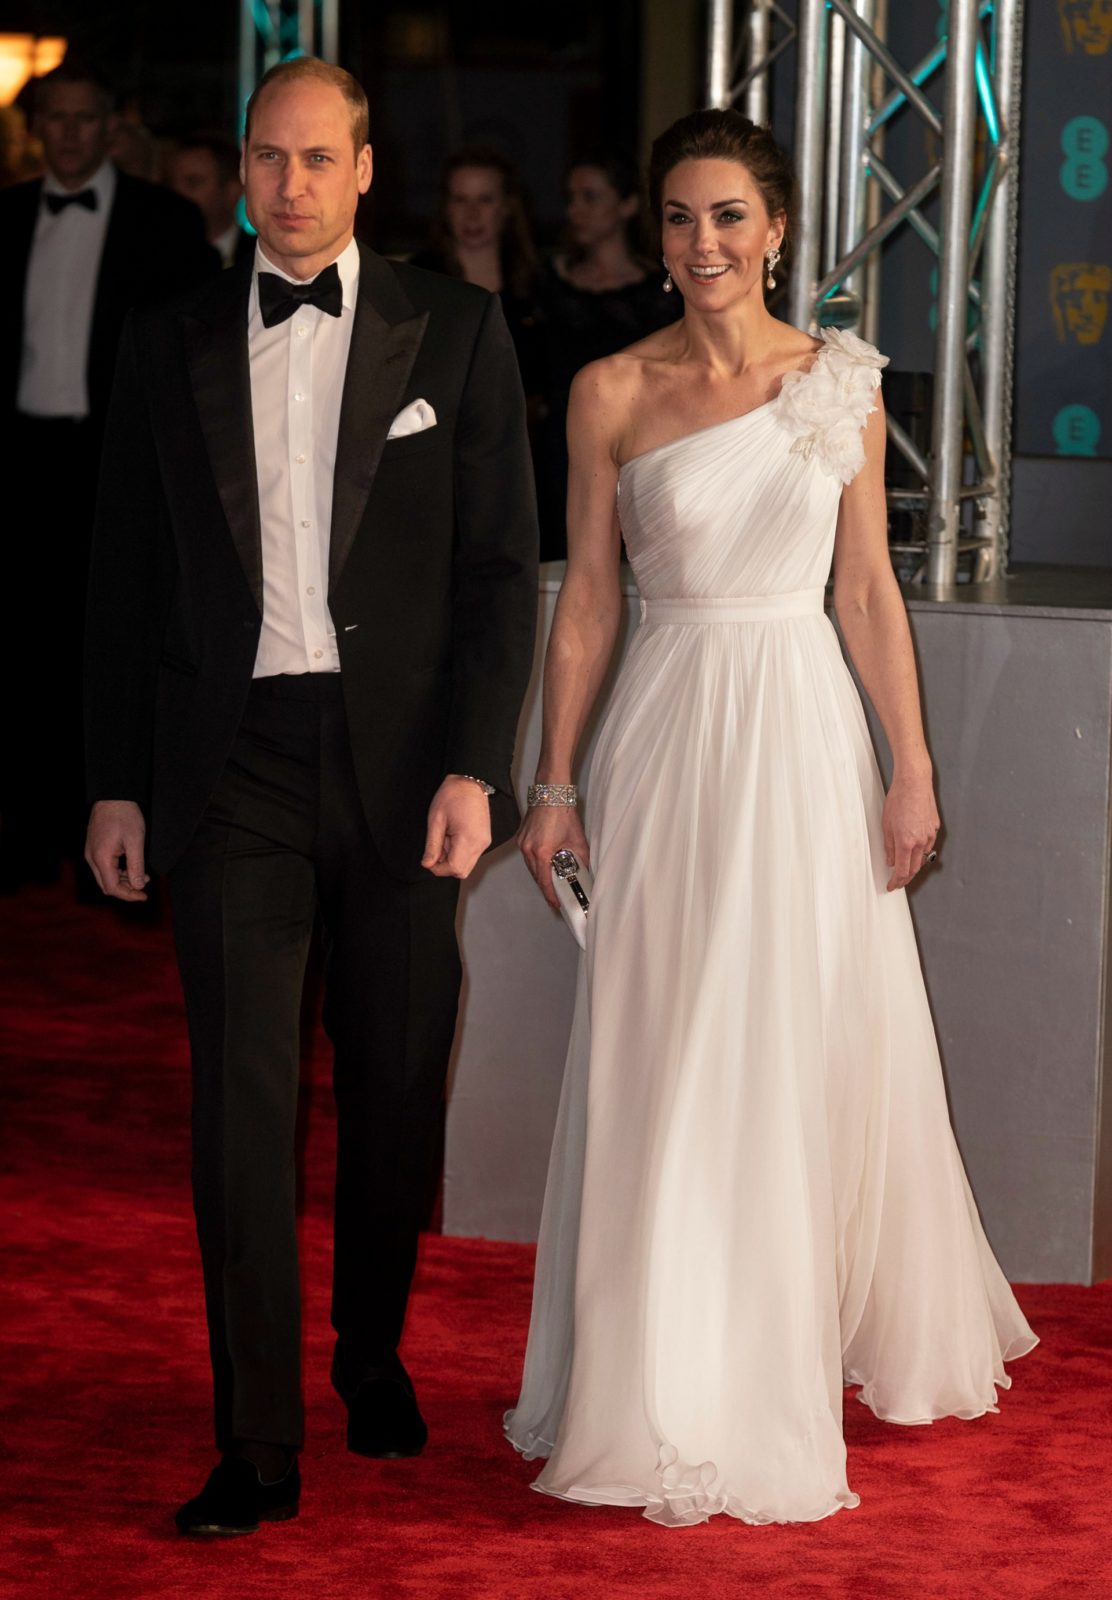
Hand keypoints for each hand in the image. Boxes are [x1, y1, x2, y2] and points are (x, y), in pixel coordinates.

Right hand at [85, 800, 149, 900]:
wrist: (113, 796)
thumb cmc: (125, 816)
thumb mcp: (136, 842)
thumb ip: (136, 866)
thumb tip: (138, 887)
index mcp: (101, 858)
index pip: (112, 888)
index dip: (129, 895)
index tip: (144, 896)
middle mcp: (92, 858)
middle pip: (107, 885)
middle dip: (126, 889)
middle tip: (144, 885)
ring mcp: (91, 853)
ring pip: (105, 877)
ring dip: (123, 880)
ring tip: (142, 875)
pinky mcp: (94, 848)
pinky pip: (104, 867)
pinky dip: (118, 871)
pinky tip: (132, 866)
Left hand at [422, 776, 492, 878]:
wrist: (470, 782)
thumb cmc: (453, 795)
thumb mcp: (435, 820)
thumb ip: (432, 846)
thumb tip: (427, 864)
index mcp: (468, 839)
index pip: (454, 868)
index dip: (439, 869)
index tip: (429, 860)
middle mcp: (480, 844)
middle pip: (462, 871)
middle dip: (446, 865)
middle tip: (436, 848)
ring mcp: (485, 842)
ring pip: (467, 865)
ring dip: (453, 858)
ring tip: (446, 838)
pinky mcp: (485, 839)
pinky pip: (471, 855)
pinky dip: (460, 852)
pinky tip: (454, 836)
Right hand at [519, 804, 589, 910]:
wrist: (551, 793)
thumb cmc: (563, 813)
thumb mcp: (577, 840)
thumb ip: (581, 859)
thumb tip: (584, 871)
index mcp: (542, 852)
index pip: (544, 881)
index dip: (550, 895)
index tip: (556, 903)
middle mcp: (528, 849)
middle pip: (536, 876)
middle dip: (546, 886)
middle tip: (556, 894)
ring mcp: (522, 843)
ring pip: (531, 867)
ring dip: (540, 874)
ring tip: (552, 880)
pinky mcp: (521, 837)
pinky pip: (528, 857)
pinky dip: (536, 863)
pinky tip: (545, 863)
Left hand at [882, 769, 939, 890]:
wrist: (914, 783)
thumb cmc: (899, 799)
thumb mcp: (886, 824)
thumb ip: (889, 846)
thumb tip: (890, 860)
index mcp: (906, 842)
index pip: (902, 871)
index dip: (896, 882)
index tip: (891, 886)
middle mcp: (920, 841)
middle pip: (914, 868)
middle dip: (905, 878)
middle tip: (897, 882)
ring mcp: (930, 835)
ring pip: (922, 857)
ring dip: (914, 865)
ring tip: (905, 868)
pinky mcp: (935, 828)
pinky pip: (928, 845)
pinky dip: (920, 851)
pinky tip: (914, 850)